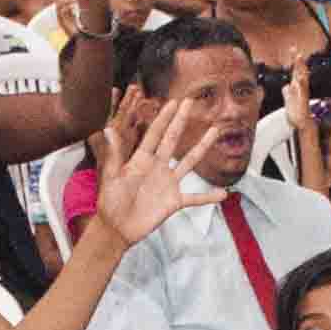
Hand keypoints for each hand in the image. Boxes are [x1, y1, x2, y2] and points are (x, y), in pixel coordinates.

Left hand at [88, 93, 225, 246]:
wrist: (117, 228)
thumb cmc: (110, 202)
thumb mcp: (111, 177)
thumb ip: (114, 154)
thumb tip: (107, 129)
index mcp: (141, 160)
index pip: (155, 134)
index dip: (164, 117)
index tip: (174, 102)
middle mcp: (157, 167)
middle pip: (173, 140)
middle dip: (181, 120)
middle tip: (191, 101)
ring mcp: (168, 183)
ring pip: (190, 161)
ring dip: (203, 146)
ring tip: (215, 131)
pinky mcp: (174, 201)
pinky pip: (195, 198)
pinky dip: (208, 197)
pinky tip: (223, 194)